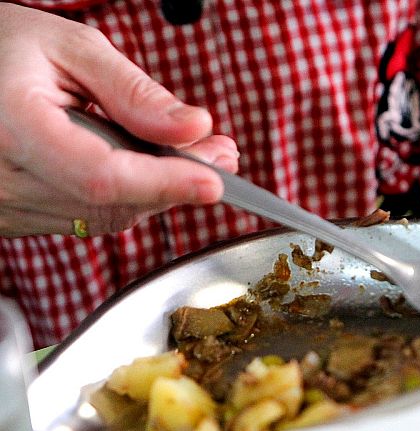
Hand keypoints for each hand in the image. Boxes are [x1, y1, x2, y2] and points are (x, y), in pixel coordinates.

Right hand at [0, 4, 238, 237]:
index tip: (213, 181)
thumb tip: (192, 129)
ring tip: (197, 154)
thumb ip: (133, 92)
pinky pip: (88, 217)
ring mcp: (7, 206)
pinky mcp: (16, 217)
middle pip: (113, 202)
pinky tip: (148, 165)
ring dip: (160, 190)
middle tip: (222, 154)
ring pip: (107, 216)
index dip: (164, 182)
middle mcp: (5, 181)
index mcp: (13, 130)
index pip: (102, 175)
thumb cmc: (4, 49)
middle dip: (177, 181)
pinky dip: (129, 195)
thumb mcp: (70, 48)